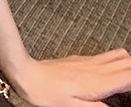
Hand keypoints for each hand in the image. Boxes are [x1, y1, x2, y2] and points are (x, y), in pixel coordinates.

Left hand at [13, 49, 130, 106]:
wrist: (28, 74)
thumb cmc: (47, 93)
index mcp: (97, 81)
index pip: (129, 75)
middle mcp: (96, 68)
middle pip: (128, 62)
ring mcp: (89, 61)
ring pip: (119, 55)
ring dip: (128, 65)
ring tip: (127, 80)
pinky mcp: (81, 59)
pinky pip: (106, 55)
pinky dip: (117, 62)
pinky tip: (112, 73)